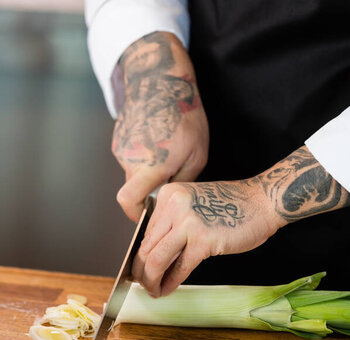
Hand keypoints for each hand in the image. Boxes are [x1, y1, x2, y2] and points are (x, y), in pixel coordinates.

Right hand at [112, 32, 208, 221]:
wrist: (159, 78)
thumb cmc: (184, 115)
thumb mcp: (197, 154)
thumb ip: (181, 181)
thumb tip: (170, 199)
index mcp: (151, 165)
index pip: (129, 201)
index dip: (135, 214)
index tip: (146, 216)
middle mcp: (131, 159)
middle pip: (134, 189)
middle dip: (149, 190)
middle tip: (169, 176)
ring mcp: (122, 148)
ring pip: (133, 172)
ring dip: (148, 170)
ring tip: (167, 151)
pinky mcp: (118, 139)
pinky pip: (131, 157)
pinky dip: (143, 157)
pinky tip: (157, 140)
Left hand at [132, 146, 349, 296]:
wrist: (262, 201)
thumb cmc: (233, 207)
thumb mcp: (194, 207)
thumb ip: (174, 225)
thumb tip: (154, 256)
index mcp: (169, 196)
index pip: (146, 233)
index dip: (141, 256)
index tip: (141, 271)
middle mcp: (173, 206)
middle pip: (146, 247)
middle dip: (142, 272)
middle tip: (144, 286)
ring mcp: (188, 223)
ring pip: (156, 259)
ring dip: (151, 280)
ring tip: (153, 291)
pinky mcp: (203, 240)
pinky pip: (180, 267)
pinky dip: (171, 282)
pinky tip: (168, 290)